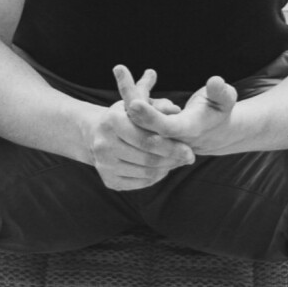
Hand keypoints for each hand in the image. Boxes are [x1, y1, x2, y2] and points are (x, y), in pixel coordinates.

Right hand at [88, 67, 193, 189]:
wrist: (97, 134)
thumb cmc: (127, 115)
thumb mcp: (141, 103)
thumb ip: (159, 105)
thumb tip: (176, 110)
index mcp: (112, 121)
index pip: (147, 139)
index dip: (172, 146)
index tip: (190, 150)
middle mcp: (103, 144)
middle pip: (148, 159)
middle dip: (173, 159)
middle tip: (189, 158)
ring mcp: (104, 165)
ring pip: (146, 173)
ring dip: (167, 168)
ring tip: (178, 161)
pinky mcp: (108, 180)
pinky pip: (140, 183)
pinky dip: (156, 177)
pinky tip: (163, 168)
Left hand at [120, 67, 238, 154]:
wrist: (214, 132)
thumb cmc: (220, 110)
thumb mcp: (225, 100)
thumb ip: (221, 92)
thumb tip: (215, 81)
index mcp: (189, 131)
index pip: (166, 128)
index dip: (151, 117)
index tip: (135, 102)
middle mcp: (169, 137)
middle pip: (142, 123)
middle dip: (131, 97)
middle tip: (120, 69)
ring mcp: (158, 136)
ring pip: (135, 118)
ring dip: (130, 93)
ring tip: (128, 70)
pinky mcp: (150, 131)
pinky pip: (135, 114)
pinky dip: (134, 94)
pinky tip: (138, 75)